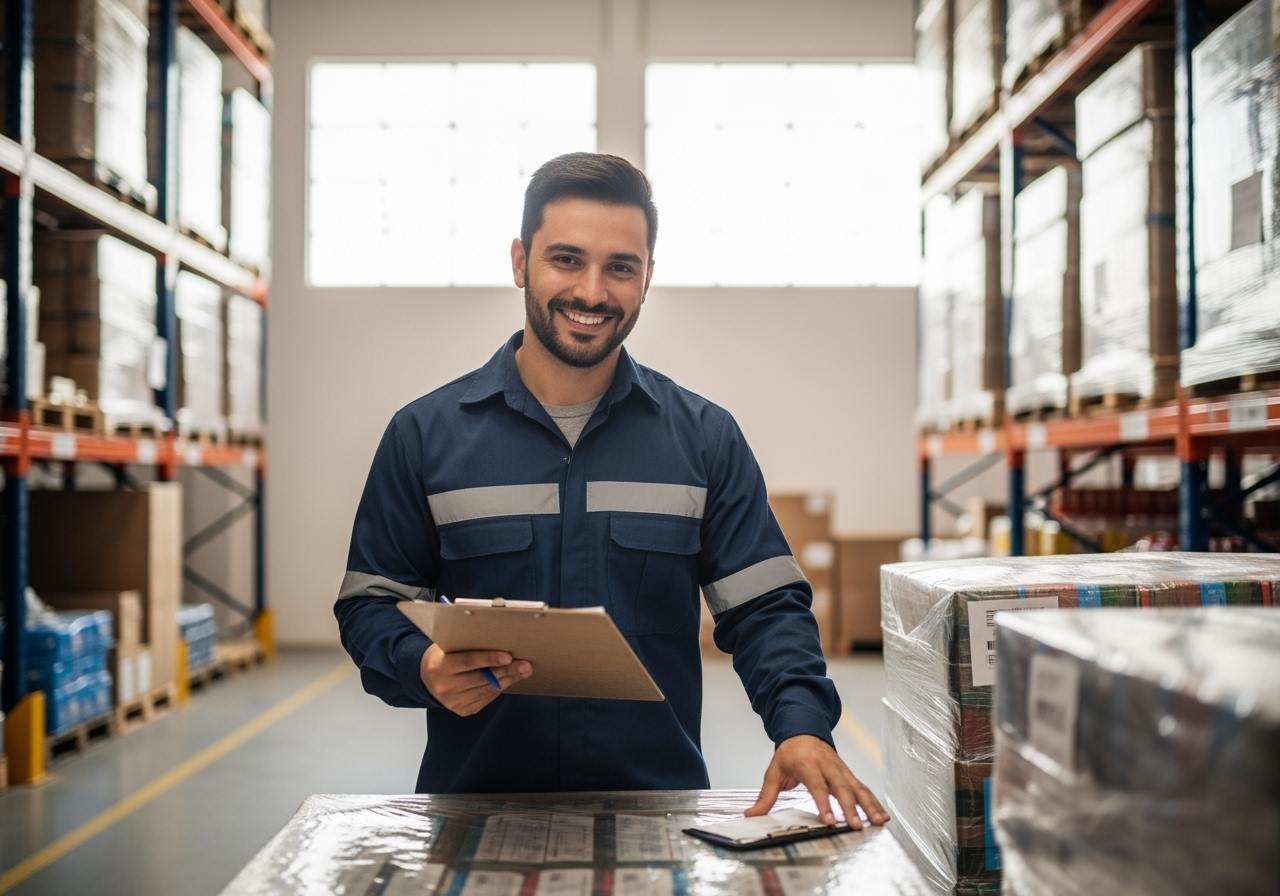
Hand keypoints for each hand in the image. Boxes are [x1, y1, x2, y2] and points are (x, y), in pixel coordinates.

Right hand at [419, 644, 531, 715]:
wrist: (426, 680)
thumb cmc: (442, 657)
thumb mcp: (448, 647)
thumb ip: (467, 646)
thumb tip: (498, 642)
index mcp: (440, 667)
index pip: (468, 662)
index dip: (489, 659)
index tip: (508, 656)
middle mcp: (446, 687)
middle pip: (482, 678)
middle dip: (507, 670)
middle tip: (525, 664)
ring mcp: (454, 702)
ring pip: (488, 690)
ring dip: (509, 680)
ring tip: (523, 671)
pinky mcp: (462, 710)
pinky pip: (487, 698)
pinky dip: (500, 688)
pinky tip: (509, 679)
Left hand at [745, 734, 888, 828]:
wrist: (804, 729)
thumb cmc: (790, 752)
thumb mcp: (774, 771)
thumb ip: (766, 796)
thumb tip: (751, 814)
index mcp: (808, 764)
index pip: (817, 785)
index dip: (823, 803)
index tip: (828, 820)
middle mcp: (828, 766)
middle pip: (841, 788)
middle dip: (849, 808)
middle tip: (856, 826)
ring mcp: (841, 770)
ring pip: (858, 788)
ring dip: (869, 806)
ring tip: (878, 822)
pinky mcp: (849, 775)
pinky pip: (863, 789)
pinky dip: (874, 802)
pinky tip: (882, 815)